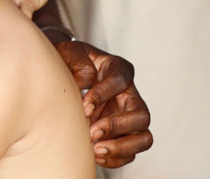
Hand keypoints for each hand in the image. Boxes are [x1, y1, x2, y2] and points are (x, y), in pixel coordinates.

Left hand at [54, 41, 152, 168]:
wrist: (66, 71)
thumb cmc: (71, 60)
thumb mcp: (71, 52)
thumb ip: (79, 65)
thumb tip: (84, 86)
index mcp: (119, 69)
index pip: (120, 81)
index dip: (103, 94)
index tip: (84, 106)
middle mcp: (129, 95)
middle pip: (141, 115)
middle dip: (117, 127)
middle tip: (92, 133)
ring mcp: (128, 116)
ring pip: (143, 138)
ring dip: (121, 147)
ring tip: (96, 150)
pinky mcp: (123, 133)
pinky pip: (130, 152)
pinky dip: (115, 158)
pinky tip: (95, 155)